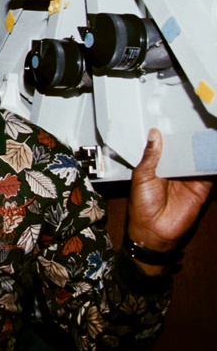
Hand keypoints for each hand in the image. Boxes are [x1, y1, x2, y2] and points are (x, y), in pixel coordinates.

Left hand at [126, 129, 211, 271]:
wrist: (154, 231)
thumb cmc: (141, 206)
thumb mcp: (142, 176)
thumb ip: (150, 156)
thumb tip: (153, 134)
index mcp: (157, 165)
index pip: (168, 146)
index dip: (173, 135)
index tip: (179, 119)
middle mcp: (174, 170)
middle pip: (186, 151)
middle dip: (192, 140)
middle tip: (200, 124)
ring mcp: (188, 179)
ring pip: (199, 160)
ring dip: (204, 150)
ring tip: (210, 136)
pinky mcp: (201, 189)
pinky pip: (210, 174)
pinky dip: (213, 165)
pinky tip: (214, 154)